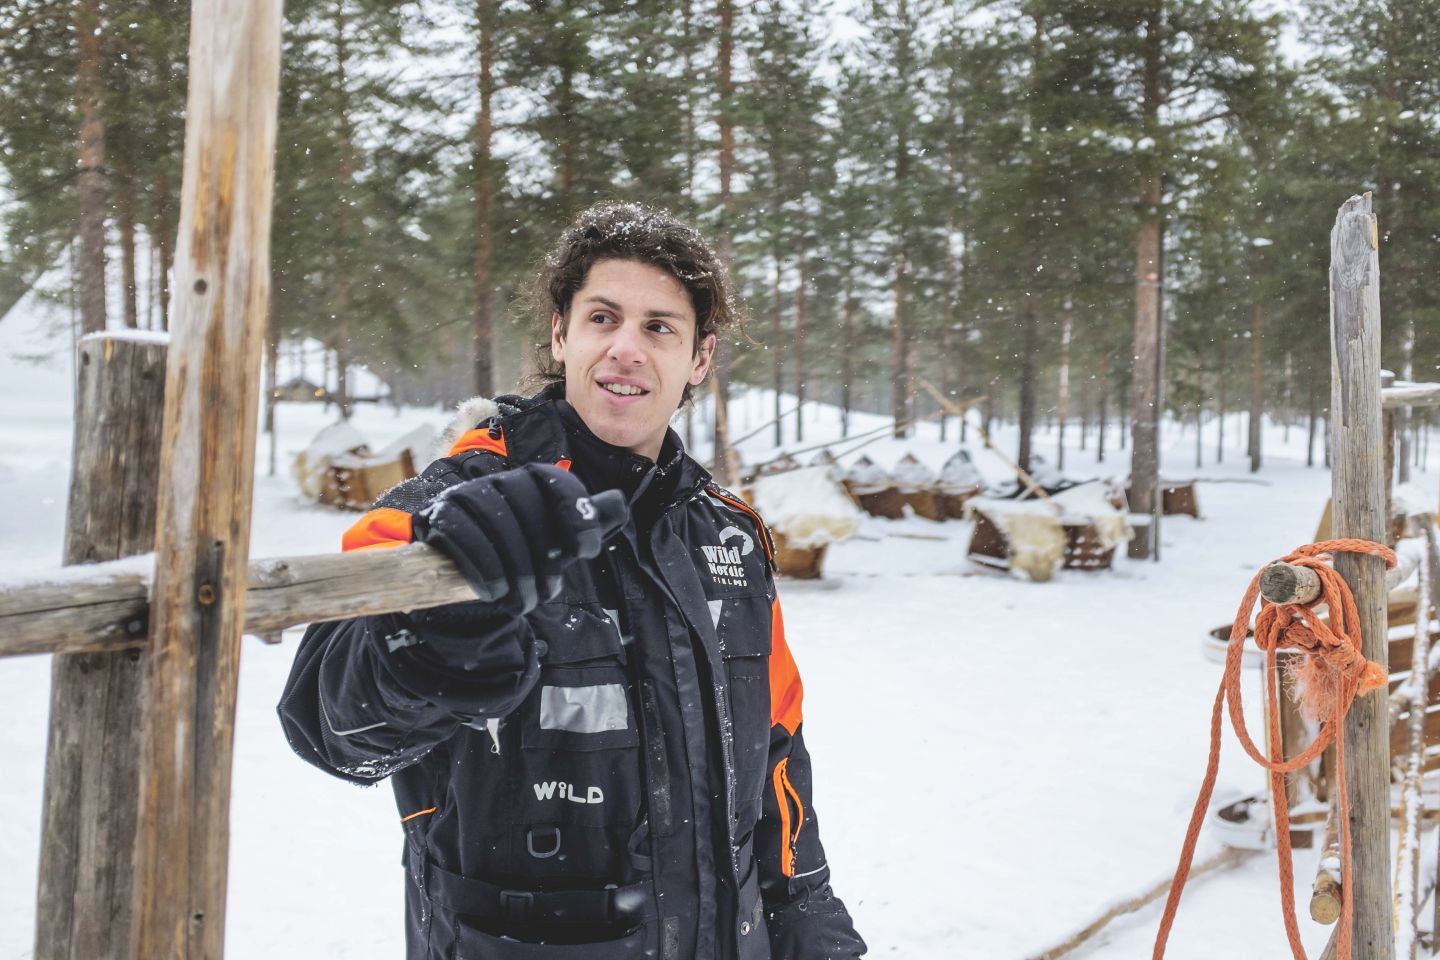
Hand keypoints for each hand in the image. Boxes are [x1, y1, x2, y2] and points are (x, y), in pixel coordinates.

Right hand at [412, 464, 626, 612]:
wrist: (466, 585)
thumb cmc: (519, 560)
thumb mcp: (557, 546)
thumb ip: (588, 525)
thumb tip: (620, 503)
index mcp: (531, 480)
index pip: (557, 482)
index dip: (576, 513)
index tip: (584, 550)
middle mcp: (500, 481)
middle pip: (528, 507)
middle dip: (542, 558)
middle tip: (545, 593)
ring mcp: (467, 495)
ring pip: (498, 522)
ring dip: (515, 570)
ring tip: (523, 601)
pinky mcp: (441, 515)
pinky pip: (464, 534)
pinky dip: (484, 567)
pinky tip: (495, 592)